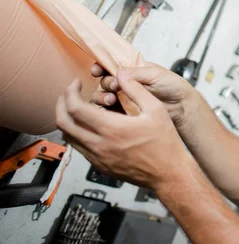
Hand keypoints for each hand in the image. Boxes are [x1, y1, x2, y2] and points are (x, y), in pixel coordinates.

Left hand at [56, 71, 189, 189]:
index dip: (70, 92)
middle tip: (70, 93)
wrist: (168, 173)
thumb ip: (136, 90)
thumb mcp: (156, 110)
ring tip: (77, 108)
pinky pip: (79, 148)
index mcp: (111, 128)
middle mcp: (99, 145)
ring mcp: (97, 158)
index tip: (76, 82)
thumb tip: (121, 74)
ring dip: (67, 119)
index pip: (75, 108)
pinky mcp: (100, 166)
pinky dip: (77, 133)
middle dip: (61, 103)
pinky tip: (90, 125)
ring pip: (68, 137)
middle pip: (63, 122)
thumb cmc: (165, 142)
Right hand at [90, 62, 197, 128]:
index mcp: (131, 70)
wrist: (182, 106)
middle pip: (104, 82)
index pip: (110, 66)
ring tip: (111, 100)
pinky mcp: (124, 113)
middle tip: (113, 87)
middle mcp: (125, 83)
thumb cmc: (173, 86)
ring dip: (102, 97)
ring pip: (103, 97)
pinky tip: (110, 110)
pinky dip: (105, 110)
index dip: (101, 67)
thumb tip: (117, 73)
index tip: (97, 70)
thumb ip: (135, 73)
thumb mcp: (154, 74)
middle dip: (105, 83)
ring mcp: (124, 98)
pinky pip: (108, 111)